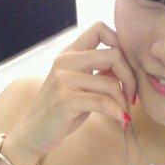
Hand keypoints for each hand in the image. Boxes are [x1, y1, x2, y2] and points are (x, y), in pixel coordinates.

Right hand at [11, 21, 136, 157]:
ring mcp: (63, 80)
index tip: (125, 72)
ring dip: (123, 103)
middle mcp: (65, 61)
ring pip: (110, 83)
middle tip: (131, 97)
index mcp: (70, 53)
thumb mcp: (81, 87)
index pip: (100, 29)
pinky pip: (102, 102)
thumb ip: (99, 74)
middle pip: (114, 54)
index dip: (121, 47)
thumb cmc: (62, 113)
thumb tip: (127, 69)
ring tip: (124, 116)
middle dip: (130, 77)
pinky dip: (117, 113)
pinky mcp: (65, 100)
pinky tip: (121, 121)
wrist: (33, 134)